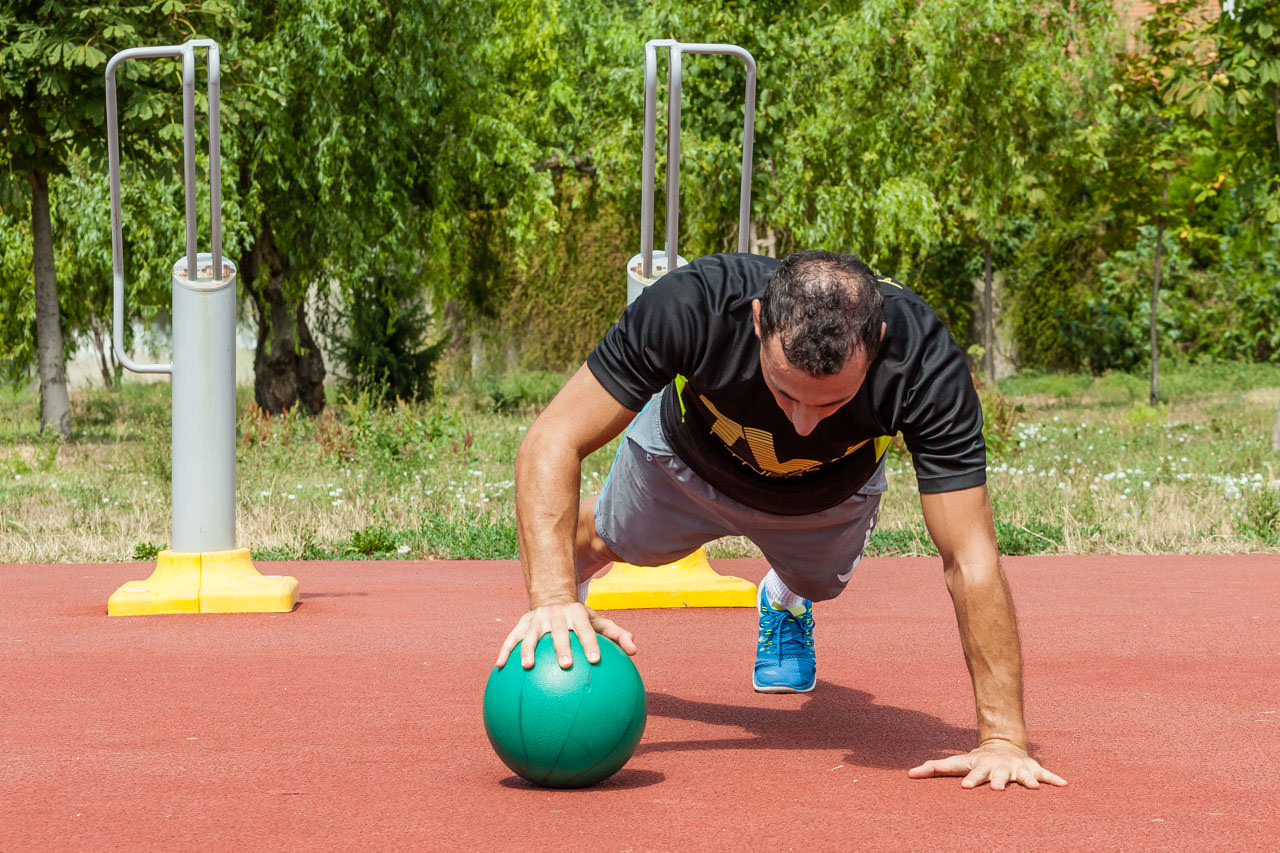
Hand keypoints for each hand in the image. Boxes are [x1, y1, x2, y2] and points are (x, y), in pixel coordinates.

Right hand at [495, 601, 636, 669]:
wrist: (552, 598)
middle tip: (565, 665)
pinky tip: (500, 667)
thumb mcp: (598, 622)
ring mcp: (536, 620)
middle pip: (558, 633)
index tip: (595, 660)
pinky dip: (505, 651)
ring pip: (531, 635)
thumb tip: (635, 650)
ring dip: (527, 650)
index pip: (585, 629)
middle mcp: (555, 616)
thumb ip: (617, 635)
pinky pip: (511, 639)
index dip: (590, 643)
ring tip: (527, 667)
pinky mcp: (521, 625)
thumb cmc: (579, 617)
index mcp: (576, 614)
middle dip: (561, 648)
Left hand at [908, 739, 1066, 789]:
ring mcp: (1018, 768)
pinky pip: (1046, 774)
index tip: (966, 787)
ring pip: (1024, 775)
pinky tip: (1065, 785)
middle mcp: (1001, 768)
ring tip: (1034, 788)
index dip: (971, 780)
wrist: (1003, 745)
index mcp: (982, 768)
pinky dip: (1054, 779)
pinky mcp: (1033, 769)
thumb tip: (909, 774)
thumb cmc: (976, 761)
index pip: (974, 775)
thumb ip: (935, 768)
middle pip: (999, 776)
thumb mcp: (957, 763)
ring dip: (1029, 780)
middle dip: (999, 781)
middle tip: (998, 789)